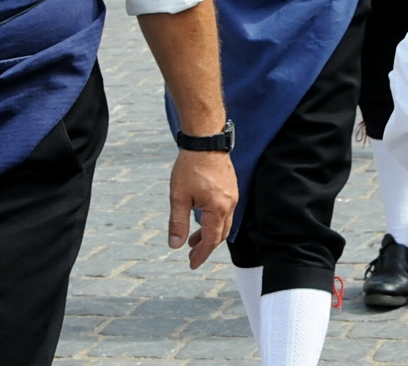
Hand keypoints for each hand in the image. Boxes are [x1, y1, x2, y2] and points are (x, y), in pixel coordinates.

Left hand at [168, 150, 235, 268]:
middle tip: (191, 255)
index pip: (211, 241)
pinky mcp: (231, 187)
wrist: (206, 141)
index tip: (192, 265)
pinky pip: (225, 211)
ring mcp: (232, 195)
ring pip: (224, 223)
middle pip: (221, 234)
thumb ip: (178, 223)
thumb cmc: (190, 167)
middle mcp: (229, 204)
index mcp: (217, 209)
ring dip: (210, 234)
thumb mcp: (178, 197)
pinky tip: (202, 218)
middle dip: (206, 247)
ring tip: (193, 238)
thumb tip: (175, 245)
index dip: (201, 255)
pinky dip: (214, 221)